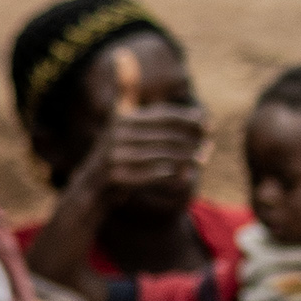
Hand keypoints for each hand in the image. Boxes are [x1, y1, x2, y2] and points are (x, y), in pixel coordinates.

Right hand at [81, 96, 203, 209]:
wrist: (91, 186)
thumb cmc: (122, 157)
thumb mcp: (131, 131)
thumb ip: (158, 120)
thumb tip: (200, 114)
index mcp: (124, 117)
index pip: (163, 114)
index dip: (188, 119)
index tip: (208, 125)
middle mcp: (118, 133)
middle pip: (166, 134)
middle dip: (191, 140)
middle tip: (209, 147)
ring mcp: (115, 154)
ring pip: (163, 155)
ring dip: (186, 158)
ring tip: (202, 161)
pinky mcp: (116, 175)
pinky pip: (152, 174)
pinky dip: (172, 174)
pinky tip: (186, 175)